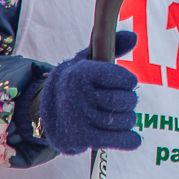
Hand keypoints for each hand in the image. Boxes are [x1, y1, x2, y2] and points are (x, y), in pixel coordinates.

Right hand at [38, 31, 140, 154]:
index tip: (128, 82)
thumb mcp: (87, 59)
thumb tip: (134, 37)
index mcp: (82, 73)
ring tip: (123, 115)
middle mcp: (80, 96)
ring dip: (128, 119)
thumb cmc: (74, 81)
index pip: (119, 77)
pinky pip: (114, 140)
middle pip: (123, 100)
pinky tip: (134, 139)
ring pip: (122, 120)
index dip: (128, 80)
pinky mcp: (82, 138)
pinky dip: (128, 140)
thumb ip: (111, 45)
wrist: (45, 110)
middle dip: (129, 100)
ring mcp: (81, 118)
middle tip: (126, 100)